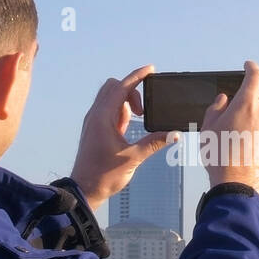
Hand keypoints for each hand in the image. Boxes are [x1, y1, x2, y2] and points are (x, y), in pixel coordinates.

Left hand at [70, 64, 175, 212]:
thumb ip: (154, 143)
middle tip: (144, 110)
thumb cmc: (104, 175)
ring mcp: (93, 121)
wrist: (84, 189)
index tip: (151, 70)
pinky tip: (127, 127)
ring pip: (110, 98)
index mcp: (102, 118)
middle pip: (114, 87)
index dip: (137, 76)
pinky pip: (108, 111)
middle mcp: (95, 115)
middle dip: (132, 91)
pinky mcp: (94, 129)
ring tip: (138, 120)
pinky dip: (120, 112)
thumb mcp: (133, 158)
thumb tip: (174, 134)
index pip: (121, 87)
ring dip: (126, 103)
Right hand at [200, 59, 258, 191]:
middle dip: (249, 95)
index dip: (251, 67)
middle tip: (235, 104)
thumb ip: (216, 107)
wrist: (236, 182)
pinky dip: (257, 126)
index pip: (256, 76)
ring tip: (236, 127)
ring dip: (253, 112)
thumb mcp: (208, 127)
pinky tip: (243, 139)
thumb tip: (225, 99)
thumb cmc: (219, 154)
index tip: (247, 65)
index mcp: (247, 104)